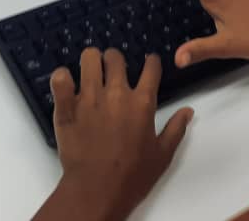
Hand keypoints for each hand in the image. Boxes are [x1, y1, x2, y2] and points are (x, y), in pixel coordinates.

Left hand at [33, 49, 193, 220]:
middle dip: (115, 59)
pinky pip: (60, 80)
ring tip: (91, 69)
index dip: (151, 62)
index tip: (150, 63)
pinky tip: (66, 83)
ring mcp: (89, 98)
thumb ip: (176, 129)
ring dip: (91, 61)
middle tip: (113, 67)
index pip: (151, 68)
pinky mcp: (67, 108)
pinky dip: (62, 78)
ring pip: (89, 59)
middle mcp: (116, 93)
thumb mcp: (162, 155)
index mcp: (142, 102)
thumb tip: (188, 111)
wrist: (96, 191)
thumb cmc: (131, 176)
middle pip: (115, 57)